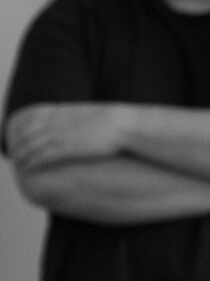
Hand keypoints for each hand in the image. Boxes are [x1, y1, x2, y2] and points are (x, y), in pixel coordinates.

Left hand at [5, 103, 129, 169]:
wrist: (122, 125)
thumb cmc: (115, 121)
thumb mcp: (93, 113)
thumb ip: (80, 116)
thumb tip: (83, 120)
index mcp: (61, 112)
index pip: (33, 118)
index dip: (24, 128)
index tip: (21, 136)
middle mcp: (55, 123)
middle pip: (28, 132)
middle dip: (19, 143)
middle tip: (17, 152)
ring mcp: (59, 136)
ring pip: (30, 145)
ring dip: (22, 154)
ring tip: (19, 162)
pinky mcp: (65, 149)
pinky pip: (41, 156)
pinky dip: (31, 162)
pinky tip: (28, 168)